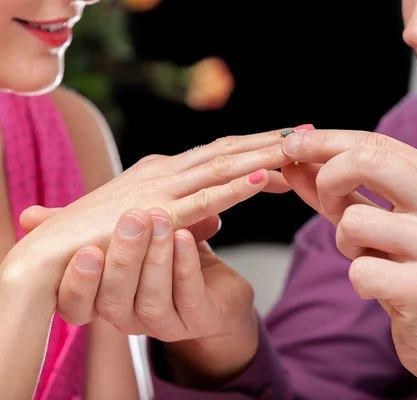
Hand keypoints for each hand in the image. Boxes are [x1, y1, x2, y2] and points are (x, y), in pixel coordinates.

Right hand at [2, 130, 290, 310]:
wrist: (52, 256)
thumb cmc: (97, 237)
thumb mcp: (152, 220)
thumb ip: (186, 215)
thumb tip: (216, 219)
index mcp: (163, 172)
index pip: (218, 154)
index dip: (255, 146)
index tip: (290, 143)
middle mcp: (165, 173)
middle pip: (228, 152)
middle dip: (269, 142)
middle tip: (308, 134)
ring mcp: (162, 192)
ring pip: (223, 169)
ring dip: (262, 157)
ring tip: (297, 148)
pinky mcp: (158, 217)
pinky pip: (205, 200)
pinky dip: (236, 188)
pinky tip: (264, 180)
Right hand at [55, 207, 257, 381]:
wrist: (219, 291)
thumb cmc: (166, 260)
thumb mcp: (128, 240)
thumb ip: (90, 227)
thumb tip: (31, 214)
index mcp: (104, 300)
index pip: (77, 305)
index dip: (78, 282)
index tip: (83, 248)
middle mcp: (129, 318)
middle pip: (114, 298)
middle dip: (122, 257)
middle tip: (132, 219)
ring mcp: (164, 323)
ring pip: (152, 298)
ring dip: (156, 256)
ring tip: (161, 220)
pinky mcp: (198, 320)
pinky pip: (189, 295)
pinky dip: (185, 264)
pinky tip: (186, 236)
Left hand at [280, 129, 416, 398]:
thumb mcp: (385, 223)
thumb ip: (342, 190)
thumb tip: (295, 161)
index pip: (374, 143)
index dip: (324, 141)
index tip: (289, 144)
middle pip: (365, 161)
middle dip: (327, 180)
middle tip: (327, 205)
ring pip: (353, 220)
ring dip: (346, 244)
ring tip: (372, 261)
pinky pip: (359, 270)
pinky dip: (360, 281)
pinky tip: (384, 290)